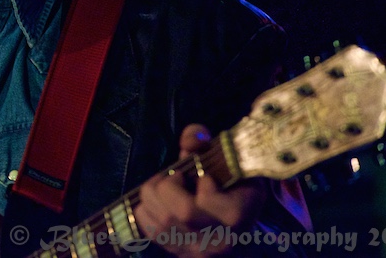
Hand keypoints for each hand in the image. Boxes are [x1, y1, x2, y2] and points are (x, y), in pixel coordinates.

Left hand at [133, 124, 266, 256]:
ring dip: (153, 197)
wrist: (236, 217)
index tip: (204, 176)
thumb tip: (189, 139)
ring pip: (163, 225)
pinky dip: (146, 212)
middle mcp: (221, 239)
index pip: (209, 199)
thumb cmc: (229, 183)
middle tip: (174, 176)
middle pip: (183, 212)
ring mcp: (200, 252)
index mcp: (239, 213)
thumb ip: (202, 142)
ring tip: (163, 188)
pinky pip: (152, 233)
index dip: (201, 180)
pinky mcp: (182, 255)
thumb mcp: (225, 158)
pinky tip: (156, 202)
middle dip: (168, 186)